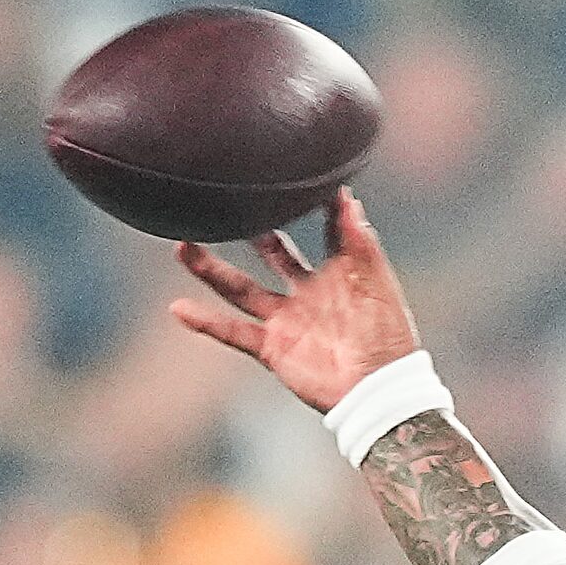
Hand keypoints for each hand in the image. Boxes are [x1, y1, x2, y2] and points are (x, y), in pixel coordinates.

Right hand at [170, 189, 421, 410]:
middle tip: (226, 204)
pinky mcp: (273, 347)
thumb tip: (346, 195)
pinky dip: (205, 322)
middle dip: (251, 231)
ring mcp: (287, 320)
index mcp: (339, 273)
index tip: (288, 176)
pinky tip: (177, 307)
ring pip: (240, 288)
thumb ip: (358, 239)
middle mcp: (308, 293)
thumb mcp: (376, 279)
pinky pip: (233, 332)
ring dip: (211, 270)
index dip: (310, 206)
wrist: (378, 387)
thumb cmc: (388, 334)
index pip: (321, 230)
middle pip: (272, 254)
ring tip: (181, 245)